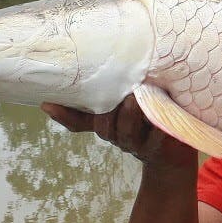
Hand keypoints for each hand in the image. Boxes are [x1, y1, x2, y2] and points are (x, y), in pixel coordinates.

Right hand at [42, 95, 196, 171]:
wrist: (173, 155)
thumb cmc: (149, 122)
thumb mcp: (130, 105)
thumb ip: (116, 93)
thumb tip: (101, 67)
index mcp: (108, 125)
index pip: (81, 122)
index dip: (65, 115)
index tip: (48, 104)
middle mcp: (118, 136)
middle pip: (105, 126)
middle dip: (109, 110)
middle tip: (120, 92)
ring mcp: (138, 144)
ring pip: (127, 132)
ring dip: (130, 115)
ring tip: (135, 99)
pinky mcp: (160, 148)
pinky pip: (157, 139)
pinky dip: (159, 129)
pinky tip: (162, 118)